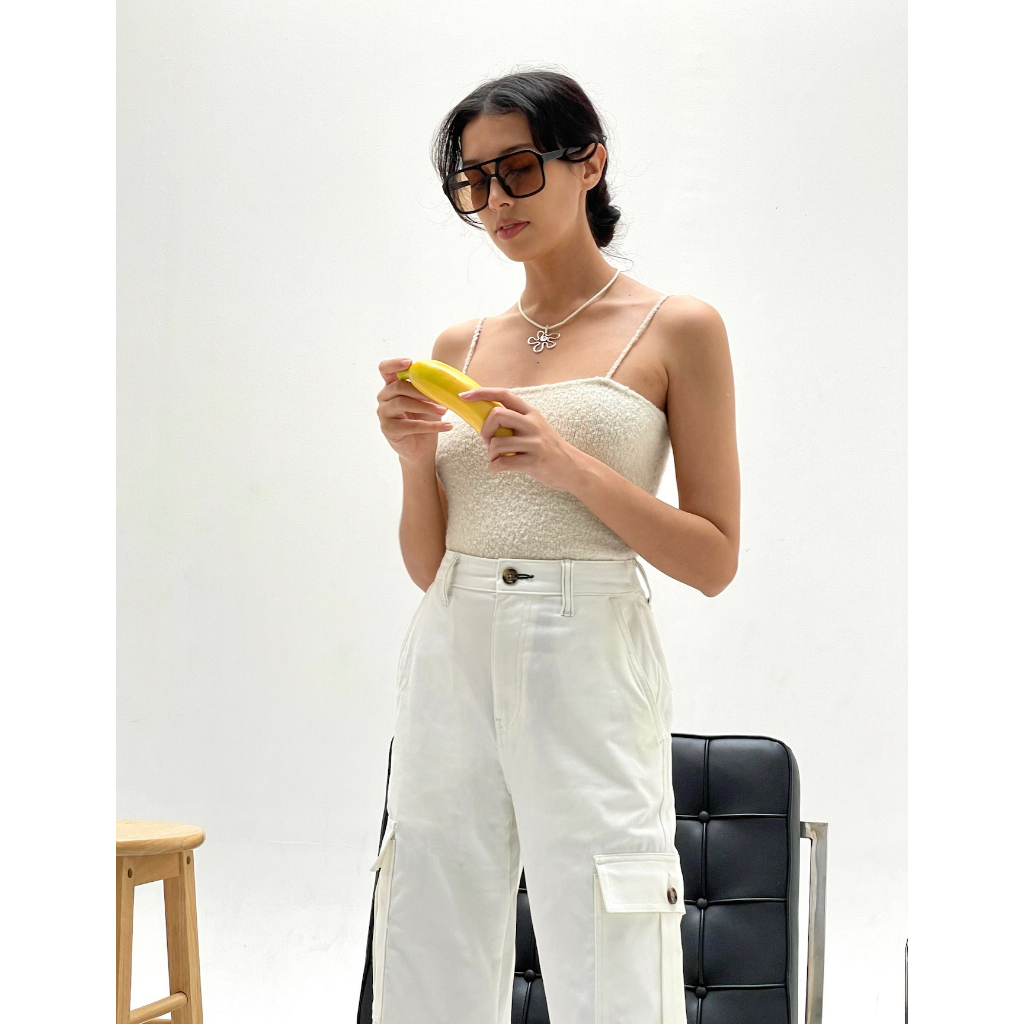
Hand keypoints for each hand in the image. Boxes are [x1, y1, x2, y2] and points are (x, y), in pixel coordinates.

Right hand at [377, 357, 452, 463]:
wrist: (420, 447)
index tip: (409, 362)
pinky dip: (431, 426)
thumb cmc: (423, 419)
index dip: (394, 363)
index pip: (385, 369)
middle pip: (398, 387)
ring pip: (402, 403)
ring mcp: (383, 413)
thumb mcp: (427, 400)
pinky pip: (411, 425)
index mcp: (392, 386)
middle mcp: (384, 397)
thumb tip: (447, 377)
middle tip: (440, 396)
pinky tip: (447, 426)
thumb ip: (429, 386)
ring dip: (426, 406)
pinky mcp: (388, 429)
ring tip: (444, 411)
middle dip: (420, 390)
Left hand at [457, 386, 579, 491]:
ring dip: (490, 454)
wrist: (572, 468)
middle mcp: (532, 424)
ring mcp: (534, 442)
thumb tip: (485, 420)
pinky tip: (497, 469)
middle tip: (489, 442)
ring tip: (496, 459)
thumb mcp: (534, 428)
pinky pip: (503, 463)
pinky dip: (494, 467)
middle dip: (485, 430)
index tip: (464, 397)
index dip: (482, 393)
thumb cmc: (547, 448)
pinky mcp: (534, 461)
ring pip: (497, 443)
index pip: (503, 394)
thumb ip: (514, 421)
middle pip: (496, 415)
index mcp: (530, 413)